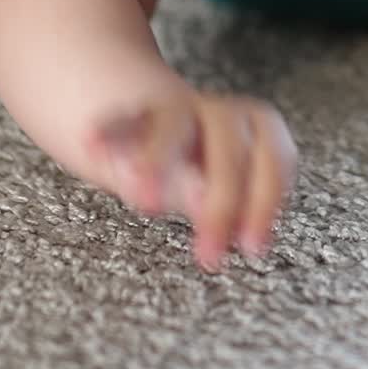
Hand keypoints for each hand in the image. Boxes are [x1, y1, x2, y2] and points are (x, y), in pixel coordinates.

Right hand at [86, 91, 296, 269]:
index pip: (274, 160)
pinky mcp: (135, 114)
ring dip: (161, 160)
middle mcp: (220, 114)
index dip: (265, 204)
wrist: (162, 119)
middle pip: (229, 147)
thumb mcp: (229, 188)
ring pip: (173, 127)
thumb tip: (239, 236)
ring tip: (147, 201)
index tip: (251, 249)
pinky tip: (93, 143)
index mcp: (257, 126)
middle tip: (208, 257)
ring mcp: (177, 110)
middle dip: (223, 202)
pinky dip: (109, 133)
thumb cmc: (208, 167)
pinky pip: (121, 123)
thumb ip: (233, 206)